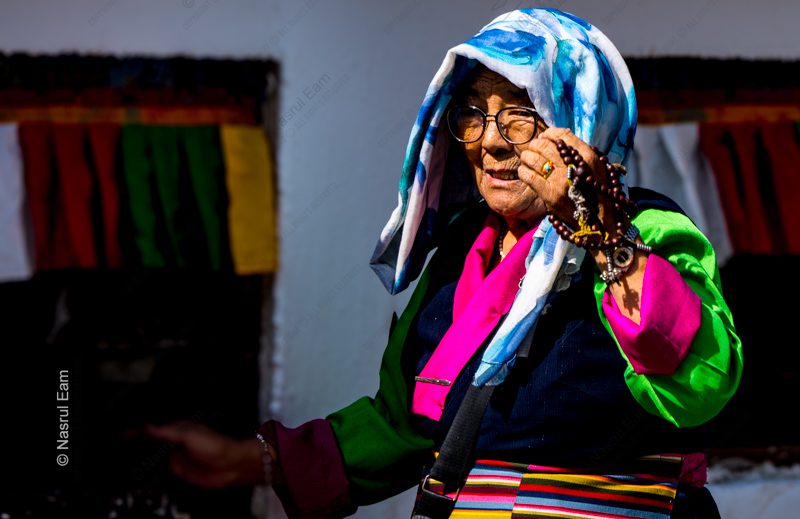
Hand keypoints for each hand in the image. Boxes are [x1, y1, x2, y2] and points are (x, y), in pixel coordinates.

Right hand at [135, 421, 268, 487]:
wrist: (229, 465)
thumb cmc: (214, 445)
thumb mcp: (188, 435)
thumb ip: (167, 432)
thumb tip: (147, 426)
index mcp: (178, 430)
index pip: (154, 429)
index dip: (140, 431)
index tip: (124, 434)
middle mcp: (175, 443)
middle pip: (153, 443)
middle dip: (139, 445)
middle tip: (121, 449)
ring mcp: (176, 457)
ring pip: (156, 458)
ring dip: (145, 459)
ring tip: (126, 462)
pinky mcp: (179, 472)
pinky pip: (163, 472)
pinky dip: (153, 473)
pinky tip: (142, 475)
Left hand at [516, 127, 622, 231]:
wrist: (600, 223)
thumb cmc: (597, 194)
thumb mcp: (596, 168)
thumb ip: (579, 154)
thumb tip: (557, 139)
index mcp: (587, 156)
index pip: (561, 135)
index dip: (548, 134)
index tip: (543, 138)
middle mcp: (574, 166)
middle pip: (544, 145)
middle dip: (534, 145)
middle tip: (531, 150)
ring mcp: (560, 181)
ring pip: (533, 158)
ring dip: (526, 157)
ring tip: (526, 160)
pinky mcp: (550, 195)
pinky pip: (528, 176)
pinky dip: (523, 171)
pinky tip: (525, 173)